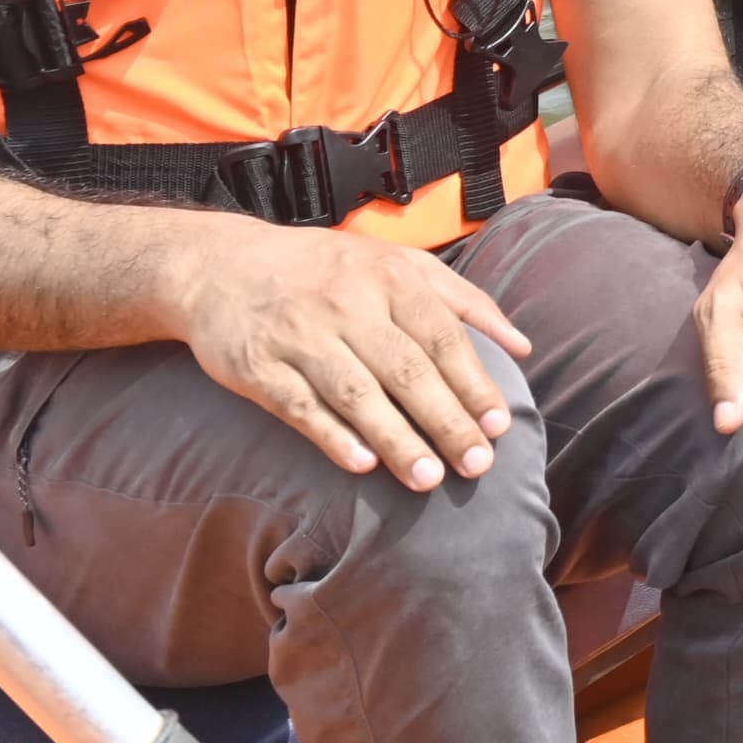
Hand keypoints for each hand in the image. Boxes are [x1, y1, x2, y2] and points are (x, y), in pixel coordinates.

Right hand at [163, 223, 531, 492]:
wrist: (220, 266)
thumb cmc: (327, 270)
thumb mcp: (397, 263)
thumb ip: (463, 299)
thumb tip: (522, 345)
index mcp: (389, 278)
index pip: (443, 338)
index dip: (474, 384)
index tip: (499, 425)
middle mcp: (347, 305)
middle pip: (407, 371)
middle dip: (447, 421)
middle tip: (477, 465)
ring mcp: (300, 336)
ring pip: (357, 394)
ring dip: (396, 440)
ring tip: (428, 479)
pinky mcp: (258, 367)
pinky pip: (300, 407)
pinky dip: (332, 436)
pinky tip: (362, 464)